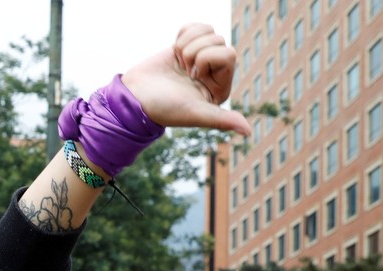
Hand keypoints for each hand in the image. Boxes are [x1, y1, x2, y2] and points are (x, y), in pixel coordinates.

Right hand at [122, 25, 249, 134]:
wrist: (134, 97)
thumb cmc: (163, 109)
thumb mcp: (196, 114)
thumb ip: (222, 120)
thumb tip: (248, 132)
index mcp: (220, 88)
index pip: (228, 54)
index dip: (207, 60)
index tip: (192, 77)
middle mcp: (213, 73)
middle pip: (218, 40)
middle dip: (196, 52)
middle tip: (184, 72)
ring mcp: (199, 59)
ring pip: (207, 31)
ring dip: (187, 45)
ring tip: (178, 65)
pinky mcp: (185, 47)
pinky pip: (194, 27)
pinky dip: (183, 35)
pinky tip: (175, 53)